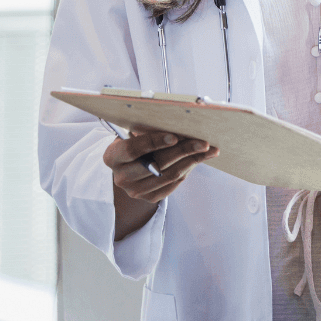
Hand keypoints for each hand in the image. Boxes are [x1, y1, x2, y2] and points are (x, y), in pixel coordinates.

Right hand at [103, 129, 218, 203]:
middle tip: (202, 142)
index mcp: (112, 157)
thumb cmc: (133, 142)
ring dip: (192, 161)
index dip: (154, 142)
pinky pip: (174, 183)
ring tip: (208, 150)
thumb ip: (149, 129)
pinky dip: (188, 169)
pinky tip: (199, 158)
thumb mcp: (134, 132)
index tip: (174, 136)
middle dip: (183, 151)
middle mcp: (121, 177)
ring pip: (170, 175)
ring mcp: (135, 191)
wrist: (127, 166)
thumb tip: (179, 122)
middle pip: (157, 164)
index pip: (133, 149)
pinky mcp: (149, 198)